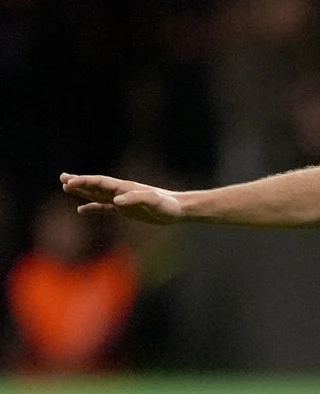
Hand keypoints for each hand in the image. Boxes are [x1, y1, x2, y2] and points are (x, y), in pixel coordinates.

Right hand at [61, 173, 186, 224]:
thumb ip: (135, 200)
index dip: (84, 181)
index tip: (69, 182)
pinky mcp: (125, 210)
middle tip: (62, 178)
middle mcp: (121, 192)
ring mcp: (122, 200)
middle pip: (95, 185)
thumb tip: (115, 202)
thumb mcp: (153, 202)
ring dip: (82, 191)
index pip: (100, 182)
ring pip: (97, 194)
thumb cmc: (168, 204)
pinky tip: (81, 210)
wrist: (178, 209)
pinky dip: (93, 208)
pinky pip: (105, 208)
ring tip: (65, 187)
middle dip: (79, 182)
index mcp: (125, 188)